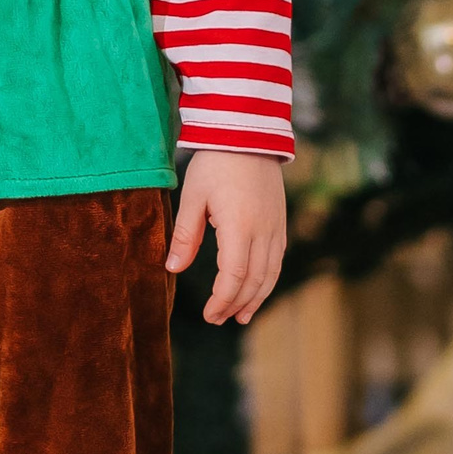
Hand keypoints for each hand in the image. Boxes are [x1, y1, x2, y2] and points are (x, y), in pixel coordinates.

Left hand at [168, 149, 287, 324]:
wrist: (248, 133)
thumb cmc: (215, 163)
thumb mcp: (192, 196)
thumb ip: (185, 234)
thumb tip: (172, 268)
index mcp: (239, 226)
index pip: (233, 276)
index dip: (221, 300)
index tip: (208, 315)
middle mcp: (263, 231)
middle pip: (254, 281)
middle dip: (236, 304)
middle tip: (218, 319)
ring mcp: (276, 227)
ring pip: (270, 274)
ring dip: (256, 298)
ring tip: (240, 316)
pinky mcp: (280, 222)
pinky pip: (277, 260)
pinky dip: (267, 280)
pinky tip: (256, 288)